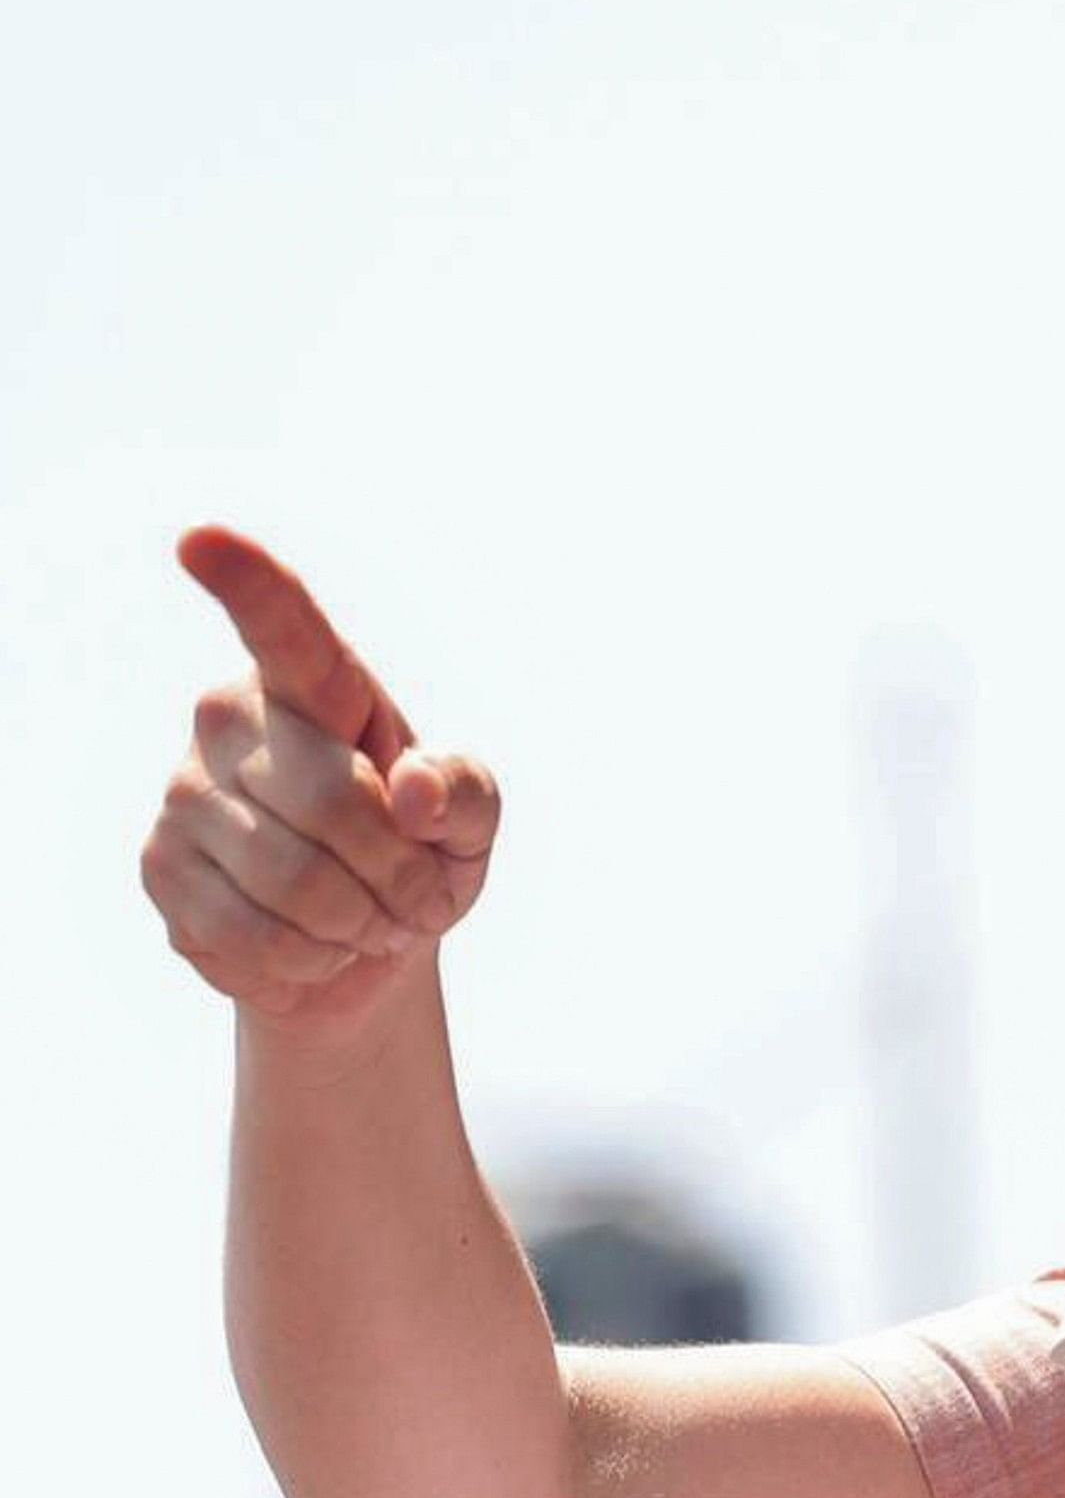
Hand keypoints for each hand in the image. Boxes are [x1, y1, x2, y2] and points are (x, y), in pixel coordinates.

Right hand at [140, 528, 502, 1031]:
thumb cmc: (421, 850)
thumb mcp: (471, 818)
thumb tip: (411, 790)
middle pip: (336, 804)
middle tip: (418, 895)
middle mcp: (229, 722)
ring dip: (362, 922)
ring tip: (368, 917)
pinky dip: (314, 959)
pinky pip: (256, 936)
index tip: (201, 538)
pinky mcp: (160, 871)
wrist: (363, 941)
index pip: (284, 630)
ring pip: (296, 881)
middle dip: (404, 871)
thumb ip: (464, 790)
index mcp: (313, 687)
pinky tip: (316, 943)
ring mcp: (183, 795)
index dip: (247, 585)